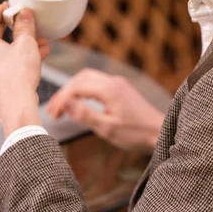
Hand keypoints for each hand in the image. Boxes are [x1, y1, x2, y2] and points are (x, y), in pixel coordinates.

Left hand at [0, 3, 50, 136]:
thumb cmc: (18, 79)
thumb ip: (25, 25)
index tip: (14, 11)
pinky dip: (12, 59)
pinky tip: (32, 60)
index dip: (0, 8)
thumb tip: (24, 14)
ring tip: (38, 45)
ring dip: (16, 44)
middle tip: (27, 26)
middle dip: (12, 28)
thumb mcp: (27, 44)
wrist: (16, 109)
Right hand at [46, 69, 164, 152]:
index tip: (52, 114)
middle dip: (64, 92)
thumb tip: (65, 104)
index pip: (76, 87)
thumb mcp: (107, 128)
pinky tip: (79, 103)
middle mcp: (113, 81)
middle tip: (53, 111)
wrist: (159, 131)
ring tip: (62, 107)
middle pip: (80, 78)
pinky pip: (97, 82)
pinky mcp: (120, 88)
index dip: (61, 99)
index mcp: (109, 89)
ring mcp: (118, 83)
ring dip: (73, 90)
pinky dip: (83, 90)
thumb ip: (85, 115)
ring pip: (88, 78)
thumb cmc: (136, 133)